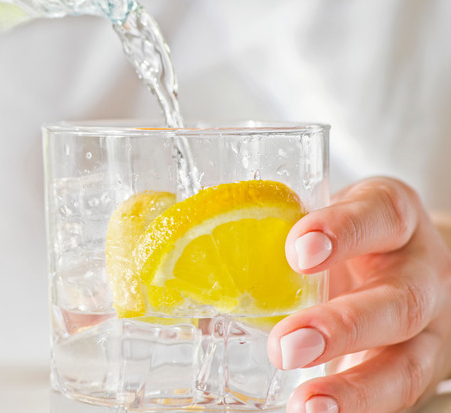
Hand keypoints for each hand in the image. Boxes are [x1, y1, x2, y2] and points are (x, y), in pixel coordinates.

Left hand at [267, 177, 450, 412]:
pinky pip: (398, 395)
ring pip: (409, 361)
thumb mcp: (317, 221)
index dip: (344, 230)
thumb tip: (183, 263)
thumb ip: (268, 233)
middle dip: (343, 327)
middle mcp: (417, 271)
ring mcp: (425, 326)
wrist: (396, 262)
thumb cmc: (342, 238)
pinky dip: (358, 409)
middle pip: (399, 300)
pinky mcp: (415, 366)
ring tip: (306, 404)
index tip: (298, 250)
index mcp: (390, 217)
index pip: (379, 214)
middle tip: (288, 346)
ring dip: (354, 389)